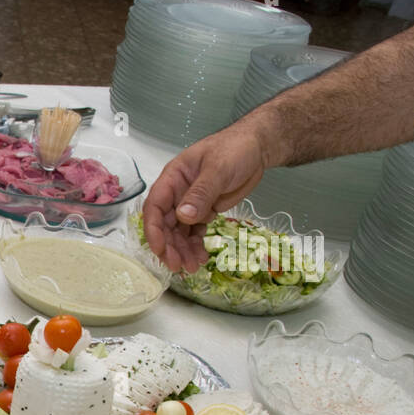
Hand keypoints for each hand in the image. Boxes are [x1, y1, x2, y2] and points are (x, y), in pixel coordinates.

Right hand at [142, 122, 268, 271]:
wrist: (258, 147)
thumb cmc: (235, 149)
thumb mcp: (218, 169)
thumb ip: (201, 192)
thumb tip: (184, 216)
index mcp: (173, 178)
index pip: (155, 207)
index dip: (154, 230)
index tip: (160, 249)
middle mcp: (177, 193)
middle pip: (165, 225)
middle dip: (169, 247)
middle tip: (178, 266)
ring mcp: (190, 204)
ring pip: (179, 232)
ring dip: (183, 251)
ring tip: (192, 267)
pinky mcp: (204, 211)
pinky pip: (194, 232)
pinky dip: (195, 246)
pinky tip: (202, 258)